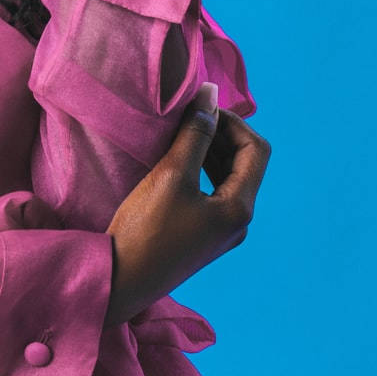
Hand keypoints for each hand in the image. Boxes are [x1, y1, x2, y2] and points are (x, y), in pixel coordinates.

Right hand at [102, 83, 271, 327]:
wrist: (120, 281)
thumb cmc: (146, 228)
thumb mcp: (172, 175)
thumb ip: (195, 133)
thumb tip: (211, 94)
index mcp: (240, 208)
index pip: (256, 150)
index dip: (232, 122)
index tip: (199, 109)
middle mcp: (239, 221)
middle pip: (245, 163)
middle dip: (222, 134)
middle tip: (187, 117)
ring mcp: (221, 231)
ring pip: (228, 177)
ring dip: (210, 151)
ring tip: (180, 135)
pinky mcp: (202, 235)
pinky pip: (213, 192)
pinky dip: (201, 170)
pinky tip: (176, 162)